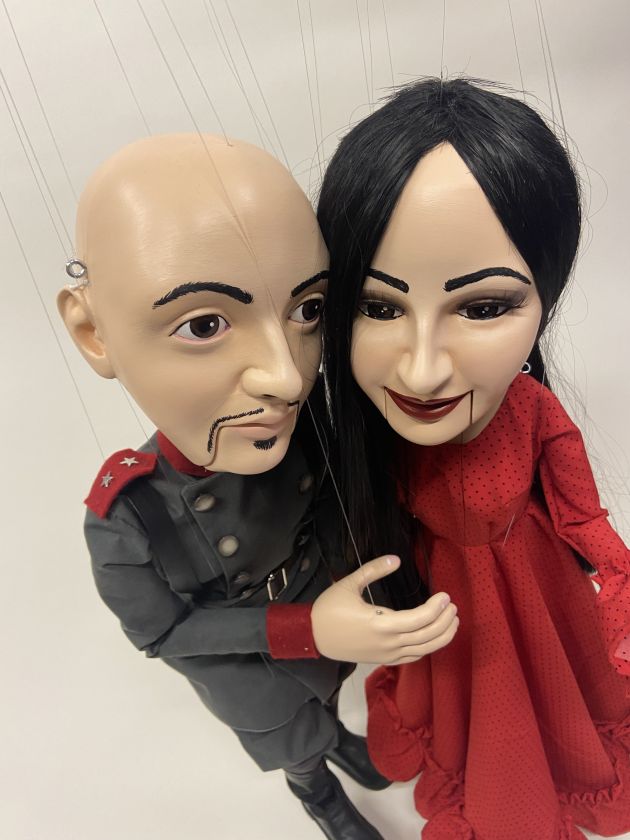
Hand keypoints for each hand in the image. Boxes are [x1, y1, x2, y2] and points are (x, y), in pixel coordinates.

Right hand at [311, 555, 457, 664]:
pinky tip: (435, 637)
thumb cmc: (329, 609)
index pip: (419, 619)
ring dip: (442, 637)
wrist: (313, 636)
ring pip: (423, 650)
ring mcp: (386, 654)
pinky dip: (427, 648)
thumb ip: (374, 570)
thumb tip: (396, 559)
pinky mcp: (383, 659)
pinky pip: (412, 657)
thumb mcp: (349, 584)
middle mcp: (387, 643)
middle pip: (426, 636)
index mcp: (380, 624)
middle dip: (444, 622)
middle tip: (453, 607)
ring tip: (453, 622)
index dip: (436, 608)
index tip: (446, 596)